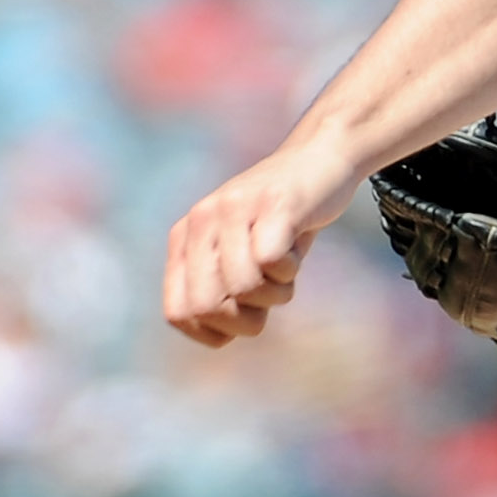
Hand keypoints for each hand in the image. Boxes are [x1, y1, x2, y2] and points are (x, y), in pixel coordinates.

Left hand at [162, 144, 346, 347]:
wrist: (318, 159)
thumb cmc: (281, 222)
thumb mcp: (240, 255)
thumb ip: (220, 289)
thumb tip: (216, 336)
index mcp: (184, 238)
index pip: (178, 313)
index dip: (213, 332)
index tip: (243, 317)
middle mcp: (200, 220)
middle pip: (207, 307)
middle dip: (245, 320)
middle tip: (268, 300)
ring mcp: (234, 208)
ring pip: (243, 288)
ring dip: (276, 294)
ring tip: (284, 269)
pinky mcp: (272, 203)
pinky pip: (271, 262)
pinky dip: (290, 270)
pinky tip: (295, 248)